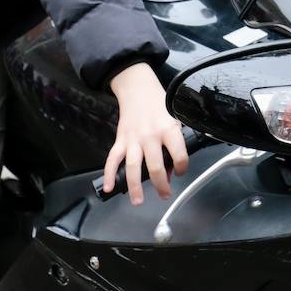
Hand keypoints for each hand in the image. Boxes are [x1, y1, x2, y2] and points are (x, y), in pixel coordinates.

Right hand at [104, 63, 188, 204]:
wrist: (138, 89)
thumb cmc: (159, 104)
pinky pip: (113, 159)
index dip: (182, 167)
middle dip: (161, 185)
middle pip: (155, 167)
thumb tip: (171, 170)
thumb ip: (175, 142)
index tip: (180, 171)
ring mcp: (133, 139)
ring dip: (135, 187)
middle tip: (164, 194)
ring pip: (133, 167)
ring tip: (138, 201)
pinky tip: (109, 187)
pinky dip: (108, 174)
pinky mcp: (120, 139)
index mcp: (168, 129)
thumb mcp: (175, 119)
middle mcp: (150, 135)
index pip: (179, 155)